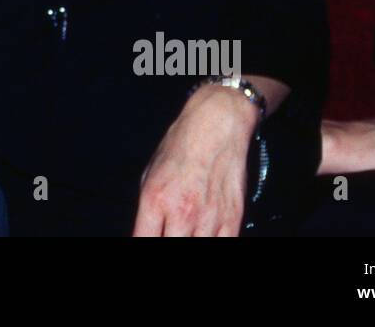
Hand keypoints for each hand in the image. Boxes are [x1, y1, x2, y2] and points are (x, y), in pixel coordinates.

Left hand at [133, 84, 258, 235]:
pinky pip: (225, 244)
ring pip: (198, 249)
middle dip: (167, 240)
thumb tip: (146, 232)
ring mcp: (208, 218)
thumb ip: (147, 209)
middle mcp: (181, 213)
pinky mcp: (232, 219)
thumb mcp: (150, 174)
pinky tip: (205, 233)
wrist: (216, 126)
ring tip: (187, 232)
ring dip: (190, 240)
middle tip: (169, 232)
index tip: (148, 238)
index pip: (143, 241)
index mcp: (155, 200)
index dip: (143, 243)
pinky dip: (214, 241)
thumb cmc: (182, 145)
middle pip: (170, 247)